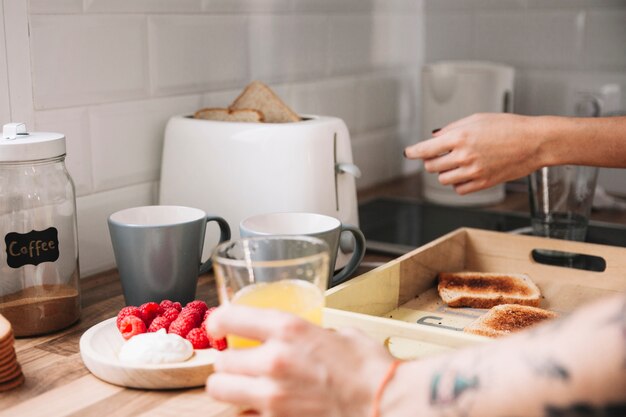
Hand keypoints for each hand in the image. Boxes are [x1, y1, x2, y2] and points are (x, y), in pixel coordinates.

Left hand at [205, 305, 393, 416]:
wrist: (384, 403)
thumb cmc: (369, 369)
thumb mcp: (339, 334)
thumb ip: (312, 333)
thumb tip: (307, 337)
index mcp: (288, 329)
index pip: (231, 317)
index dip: (218, 321)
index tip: (218, 326)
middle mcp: (274, 359)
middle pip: (222, 360)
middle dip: (228, 361)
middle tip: (238, 360)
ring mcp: (273, 394)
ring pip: (221, 390)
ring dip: (228, 385)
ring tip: (242, 384)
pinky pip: (245, 414)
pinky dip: (248, 409)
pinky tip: (262, 404)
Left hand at [404, 113, 544, 193]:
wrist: (534, 142)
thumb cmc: (509, 127)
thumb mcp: (477, 119)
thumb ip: (452, 129)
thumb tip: (435, 137)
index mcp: (460, 137)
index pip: (425, 149)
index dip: (413, 152)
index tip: (409, 153)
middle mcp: (464, 156)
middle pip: (431, 166)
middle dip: (432, 161)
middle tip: (439, 156)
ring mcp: (473, 172)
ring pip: (443, 180)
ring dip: (445, 172)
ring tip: (457, 163)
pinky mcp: (483, 184)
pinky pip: (459, 190)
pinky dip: (458, 183)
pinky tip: (466, 173)